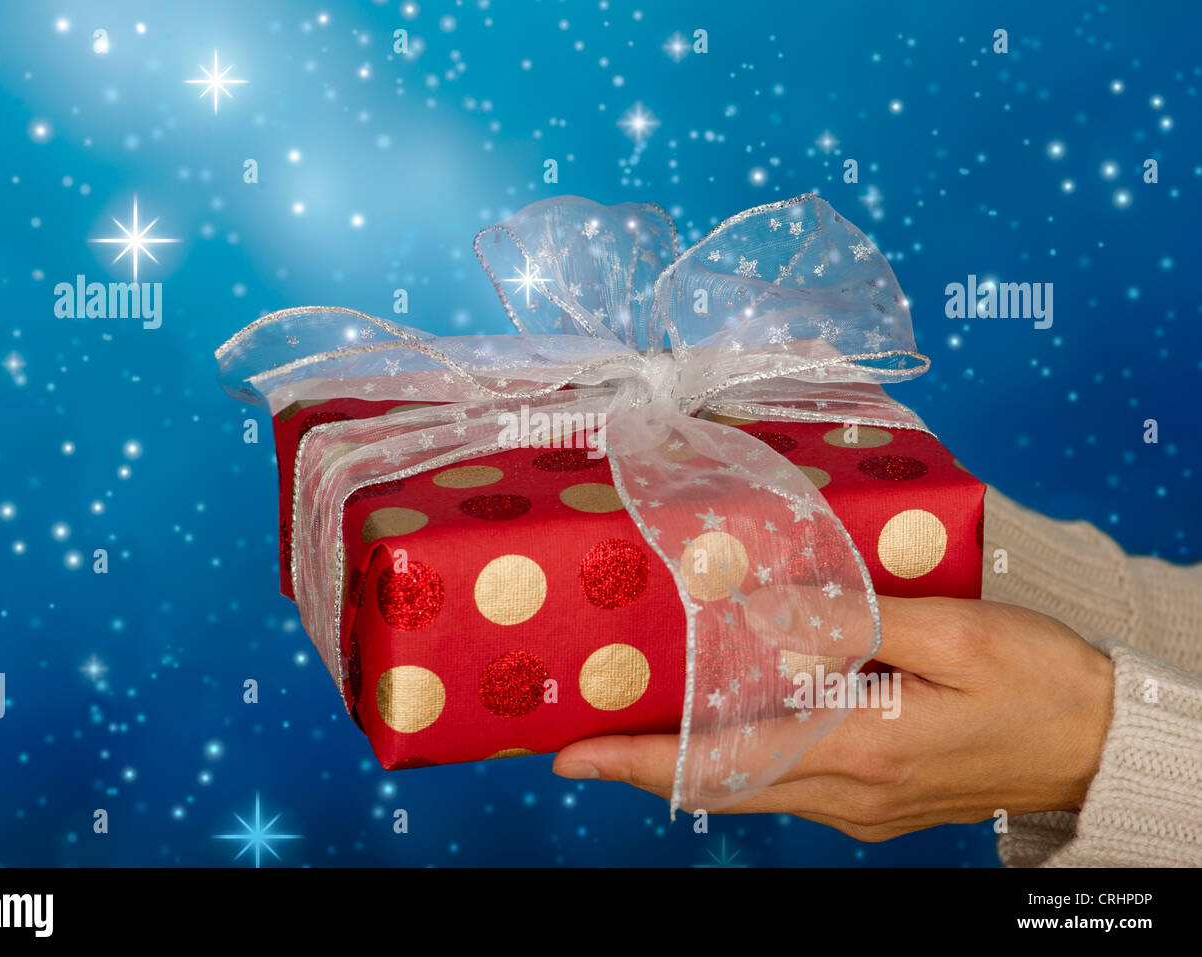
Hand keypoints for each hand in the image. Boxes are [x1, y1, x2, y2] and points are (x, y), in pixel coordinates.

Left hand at [553, 596, 1114, 840]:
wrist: (1101, 742)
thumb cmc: (1037, 678)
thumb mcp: (950, 631)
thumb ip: (848, 621)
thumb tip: (757, 609)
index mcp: (861, 748)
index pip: (722, 761)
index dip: (641, 761)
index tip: (574, 756)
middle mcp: (849, 793)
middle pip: (721, 785)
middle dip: (646, 764)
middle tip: (582, 738)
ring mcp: (862, 808)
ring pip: (752, 788)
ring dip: (691, 760)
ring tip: (638, 722)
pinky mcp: (875, 805)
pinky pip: (788, 785)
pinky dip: (741, 760)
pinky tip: (723, 725)